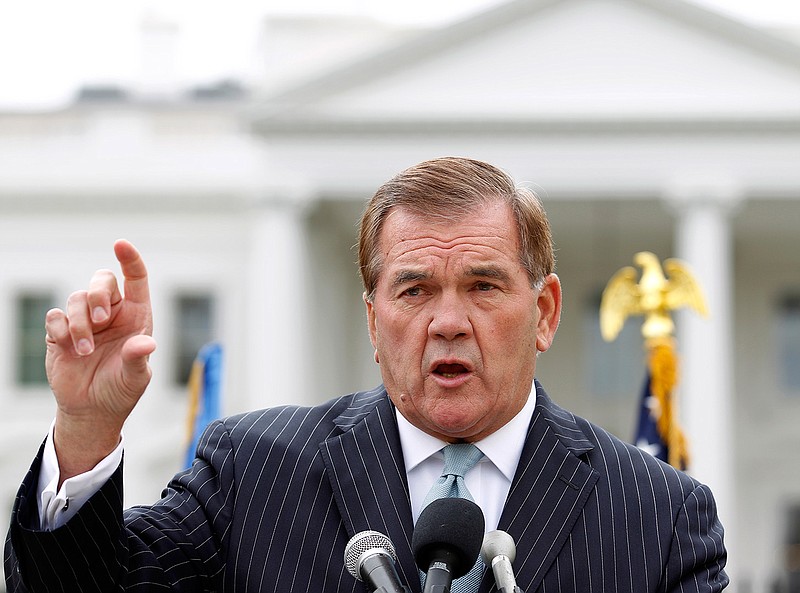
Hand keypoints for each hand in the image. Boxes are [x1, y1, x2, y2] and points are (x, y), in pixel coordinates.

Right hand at [45, 239, 156, 481]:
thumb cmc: (120, 390)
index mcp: (136, 316)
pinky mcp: (60, 332)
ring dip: (79, 324)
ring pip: (76, 299)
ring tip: (84, 351)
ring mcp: (85, 321)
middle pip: (101, 280)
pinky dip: (60, 329)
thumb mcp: (135, 378)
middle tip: (101, 319)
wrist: (91, 410)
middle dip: (97, 295)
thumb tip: (146, 344)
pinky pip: (55, 316)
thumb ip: (138, 359)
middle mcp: (111, 313)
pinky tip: (67, 348)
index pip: (136, 279)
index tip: (121, 245)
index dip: (130, 260)